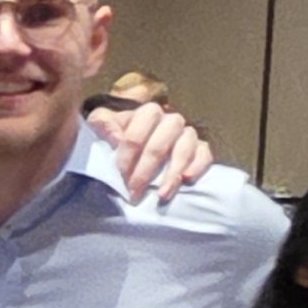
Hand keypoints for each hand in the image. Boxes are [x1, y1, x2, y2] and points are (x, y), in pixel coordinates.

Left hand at [88, 76, 214, 205]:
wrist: (137, 148)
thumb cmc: (118, 136)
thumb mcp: (103, 125)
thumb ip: (103, 124)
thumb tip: (115, 138)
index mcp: (148, 113)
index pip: (138, 132)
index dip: (128, 154)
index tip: (120, 173)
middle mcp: (170, 120)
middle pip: (160, 143)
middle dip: (146, 170)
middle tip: (135, 192)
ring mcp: (188, 134)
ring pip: (185, 148)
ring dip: (172, 173)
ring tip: (162, 194)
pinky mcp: (201, 148)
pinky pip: (205, 154)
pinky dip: (198, 166)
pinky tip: (187, 179)